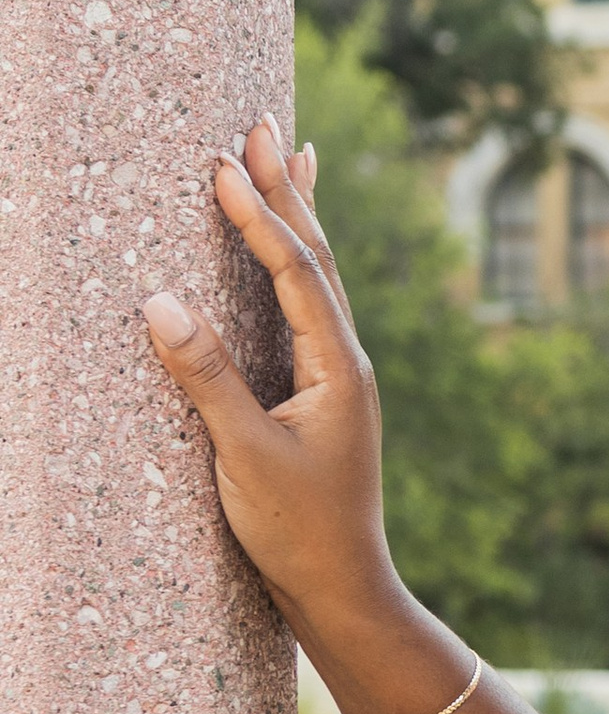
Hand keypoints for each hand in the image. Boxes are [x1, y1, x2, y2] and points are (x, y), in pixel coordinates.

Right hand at [143, 116, 402, 649]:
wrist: (342, 591)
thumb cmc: (298, 532)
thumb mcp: (244, 456)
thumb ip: (206, 379)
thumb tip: (159, 302)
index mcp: (338, 368)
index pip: (296, 273)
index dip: (258, 217)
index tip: (223, 163)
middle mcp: (345, 362)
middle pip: (316, 258)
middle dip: (286, 189)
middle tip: (261, 122)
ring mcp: (335, 377)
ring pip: (314, 278)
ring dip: (296, 214)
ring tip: (288, 153)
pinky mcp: (318, 394)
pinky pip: (305, 308)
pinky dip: (295, 263)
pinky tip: (288, 251)